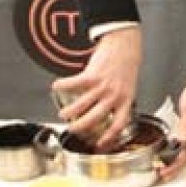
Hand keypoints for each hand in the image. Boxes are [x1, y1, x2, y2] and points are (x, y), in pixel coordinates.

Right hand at [52, 25, 140, 149]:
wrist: (124, 42)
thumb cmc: (126, 62)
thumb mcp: (128, 85)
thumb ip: (119, 99)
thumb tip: (108, 111)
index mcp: (126, 99)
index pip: (119, 124)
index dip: (109, 137)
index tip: (100, 144)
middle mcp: (115, 95)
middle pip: (95, 119)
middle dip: (80, 127)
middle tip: (72, 129)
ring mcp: (103, 86)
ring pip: (81, 106)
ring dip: (68, 112)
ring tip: (63, 113)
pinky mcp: (92, 75)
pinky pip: (73, 85)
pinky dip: (62, 86)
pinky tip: (57, 86)